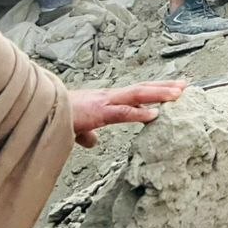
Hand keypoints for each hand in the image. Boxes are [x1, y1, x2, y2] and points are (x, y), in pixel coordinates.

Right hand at [68, 80, 188, 147]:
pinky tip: (154, 115)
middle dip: (165, 87)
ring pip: (137, 94)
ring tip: (178, 94)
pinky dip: (139, 113)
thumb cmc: (58, 117)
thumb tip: (94, 141)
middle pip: (143, 88)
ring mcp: (104, 102)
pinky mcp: (97, 113)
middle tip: (186, 85)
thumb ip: (88, 133)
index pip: (136, 92)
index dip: (155, 90)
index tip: (174, 88)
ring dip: (159, 94)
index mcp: (107, 100)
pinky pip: (122, 113)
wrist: (40, 112)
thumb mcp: (78, 127)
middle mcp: (109, 97)